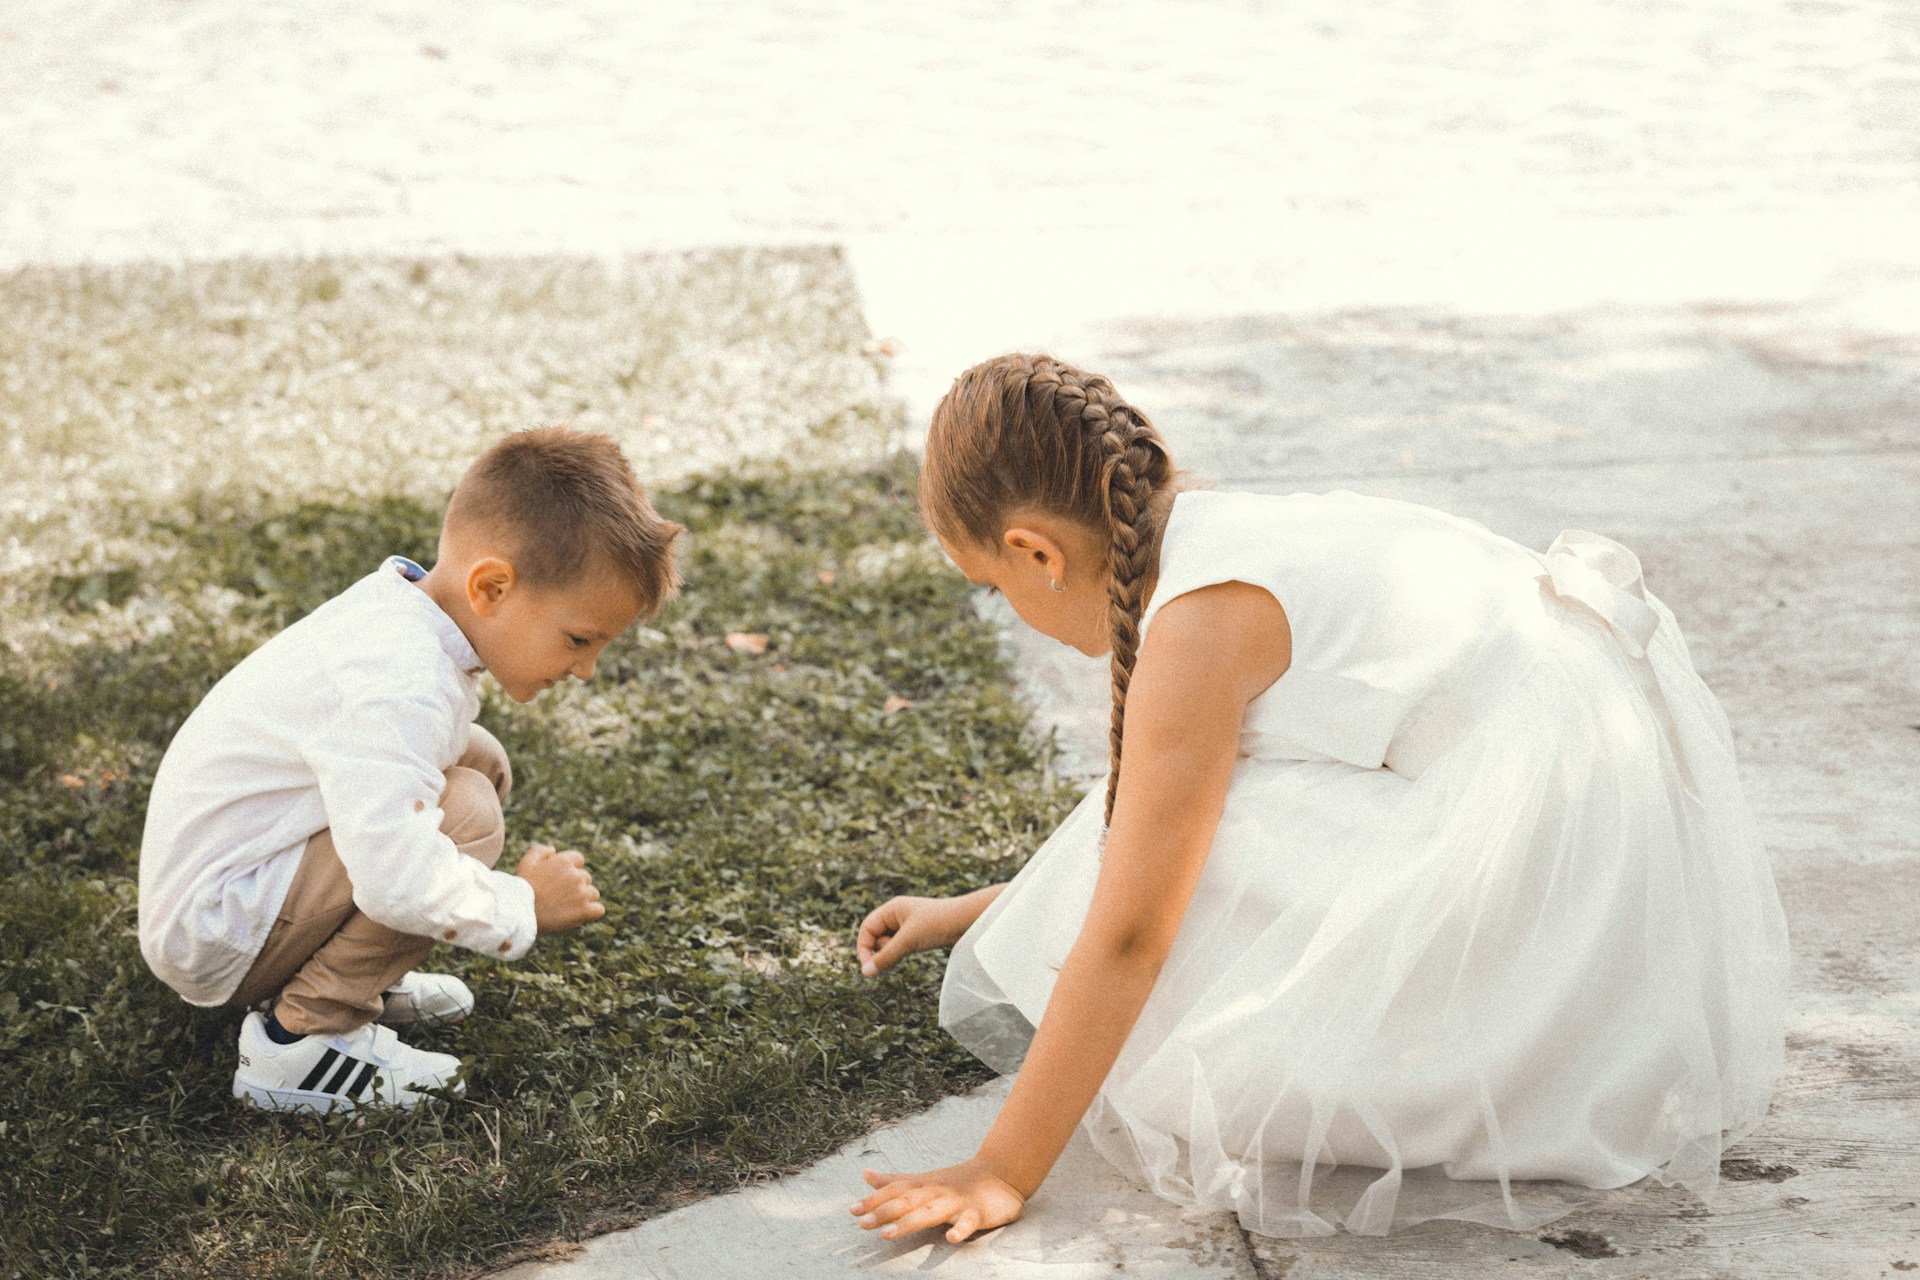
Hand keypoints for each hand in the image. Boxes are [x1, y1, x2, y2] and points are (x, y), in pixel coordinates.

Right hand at [515, 843, 604, 931]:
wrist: (520, 913)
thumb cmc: (522, 888)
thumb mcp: (526, 863)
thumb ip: (540, 850)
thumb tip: (553, 850)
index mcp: (564, 861)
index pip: (579, 860)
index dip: (570, 869)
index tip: (560, 880)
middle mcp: (576, 875)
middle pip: (585, 878)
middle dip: (576, 885)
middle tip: (559, 896)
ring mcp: (582, 893)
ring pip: (593, 893)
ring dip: (584, 899)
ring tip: (566, 907)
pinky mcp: (584, 911)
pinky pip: (599, 910)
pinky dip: (592, 913)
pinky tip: (580, 915)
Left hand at [850, 1159, 1025, 1243]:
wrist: (1001, 1173)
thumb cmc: (957, 1181)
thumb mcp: (924, 1180)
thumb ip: (895, 1181)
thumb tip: (866, 1174)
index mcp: (924, 1185)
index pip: (895, 1191)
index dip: (874, 1199)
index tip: (852, 1210)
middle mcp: (936, 1191)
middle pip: (907, 1201)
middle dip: (884, 1211)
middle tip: (862, 1223)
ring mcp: (957, 1201)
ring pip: (930, 1212)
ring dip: (909, 1222)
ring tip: (887, 1235)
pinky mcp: (978, 1212)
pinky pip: (969, 1221)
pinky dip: (961, 1228)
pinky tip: (951, 1238)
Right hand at [856, 894, 972, 976]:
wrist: (969, 921)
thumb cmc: (939, 923)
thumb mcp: (909, 940)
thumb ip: (886, 957)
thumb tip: (865, 973)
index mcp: (892, 909)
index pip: (867, 928)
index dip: (863, 947)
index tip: (868, 967)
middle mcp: (898, 915)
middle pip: (876, 937)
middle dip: (880, 950)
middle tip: (895, 957)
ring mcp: (909, 926)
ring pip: (889, 944)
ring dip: (892, 953)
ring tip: (909, 951)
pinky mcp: (919, 935)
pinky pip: (901, 947)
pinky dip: (902, 953)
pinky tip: (911, 954)